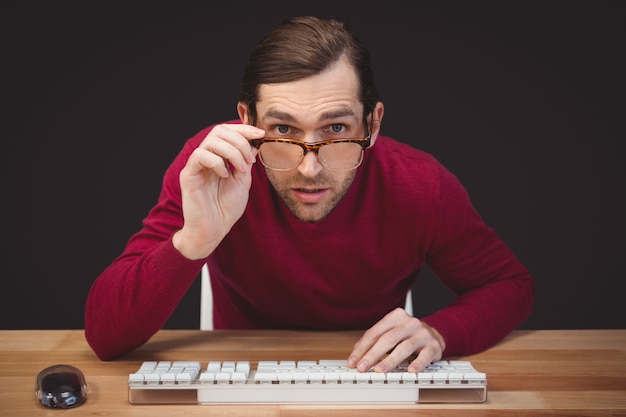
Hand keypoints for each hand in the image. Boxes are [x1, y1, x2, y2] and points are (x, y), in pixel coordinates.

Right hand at [173, 123, 263, 259]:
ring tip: (239, 169)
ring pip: (211, 140)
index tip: (261, 134)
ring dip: (231, 152)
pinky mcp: (188, 174)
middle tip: (249, 159)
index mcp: (219, 157)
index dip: (244, 129)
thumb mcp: (243, 182)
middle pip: (219, 130)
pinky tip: (224, 175)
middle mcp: (206, 157)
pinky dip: (216, 162)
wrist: (214, 229)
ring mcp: (196, 165)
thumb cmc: (226, 208)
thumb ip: (246, 162)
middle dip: (239, 140)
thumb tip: (253, 144)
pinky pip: (200, 156)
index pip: (228, 132)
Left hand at [347, 308, 445, 372]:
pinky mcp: (434, 345)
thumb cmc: (408, 334)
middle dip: (372, 355)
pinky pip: (425, 356)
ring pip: (404, 347)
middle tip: (362, 368)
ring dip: (390, 360)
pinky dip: (417, 364)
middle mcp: (409, 323)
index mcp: (395, 316)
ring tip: (379, 370)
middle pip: (387, 339)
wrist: (435, 333)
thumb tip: (356, 355)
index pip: (374, 333)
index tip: (353, 361)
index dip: (362, 348)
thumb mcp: (392, 331)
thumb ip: (375, 340)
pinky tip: (410, 371)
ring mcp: (423, 333)